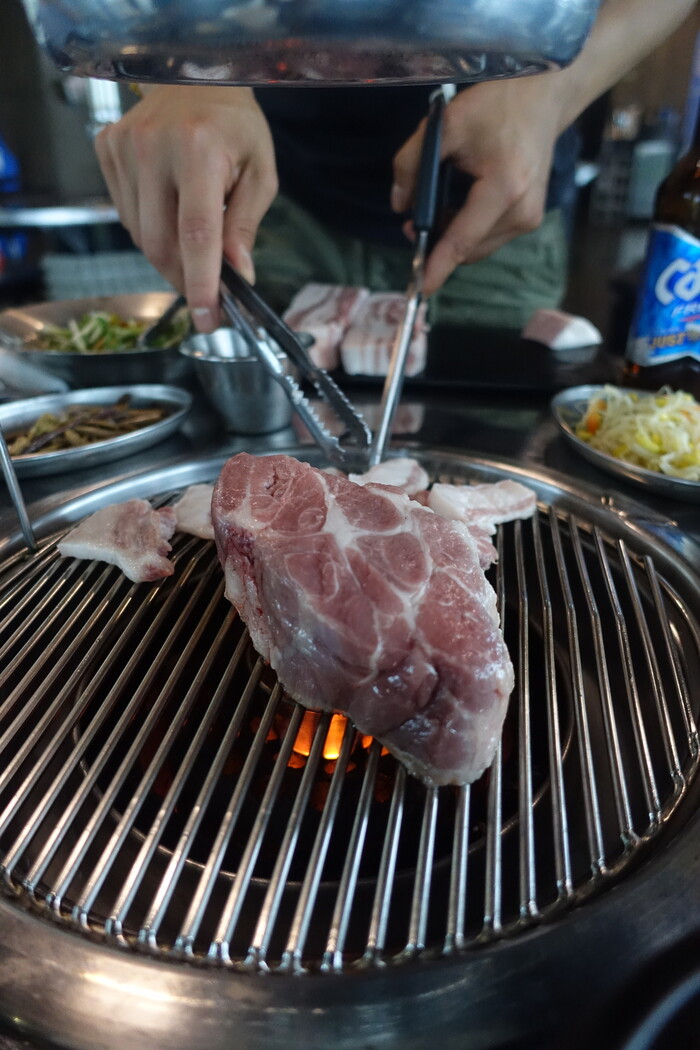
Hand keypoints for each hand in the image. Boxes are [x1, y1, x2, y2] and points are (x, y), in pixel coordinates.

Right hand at [95, 85, 277, 330]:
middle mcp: (154, 147)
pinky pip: (126, 214)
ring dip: (169, 254)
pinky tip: (169, 211)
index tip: (208, 317)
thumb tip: (239, 274)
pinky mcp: (107, 149)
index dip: (201, 282)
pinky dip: (150, 229)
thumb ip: (246, 226)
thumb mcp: (261, 173)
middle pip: (161, 243)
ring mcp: (124, 147)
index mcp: (199, 150)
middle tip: (207, 294)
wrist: (195, 75)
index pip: (196, 233)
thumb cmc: (236, 127)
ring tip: (193, 242)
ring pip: (140, 234)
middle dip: (184, 278)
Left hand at [390, 76, 568, 296]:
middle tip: (412, 223)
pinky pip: (489, 238)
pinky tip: (457, 208)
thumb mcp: (446, 124)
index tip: (420, 288)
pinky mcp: (530, 219)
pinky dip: (468, 231)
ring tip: (435, 210)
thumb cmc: (496, 105)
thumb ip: (412, 163)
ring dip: (452, 238)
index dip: (438, 265)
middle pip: (468, 249)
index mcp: (504, 187)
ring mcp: (530, 218)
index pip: (463, 239)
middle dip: (438, 245)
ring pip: (477, 248)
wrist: (543, 96)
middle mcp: (522, 211)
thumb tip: (399, 206)